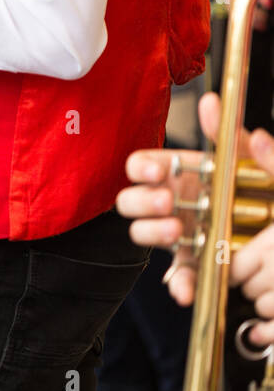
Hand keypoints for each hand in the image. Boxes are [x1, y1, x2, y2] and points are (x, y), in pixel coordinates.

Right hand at [117, 92, 273, 345]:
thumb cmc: (269, 196)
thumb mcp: (258, 165)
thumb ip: (235, 137)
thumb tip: (212, 103)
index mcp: (185, 175)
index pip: (144, 165)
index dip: (142, 167)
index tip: (157, 171)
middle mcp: (176, 203)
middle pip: (131, 199)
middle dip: (141, 201)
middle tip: (167, 203)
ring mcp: (181, 235)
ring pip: (141, 232)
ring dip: (150, 232)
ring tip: (176, 232)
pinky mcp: (195, 265)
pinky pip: (175, 276)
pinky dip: (177, 284)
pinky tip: (186, 287)